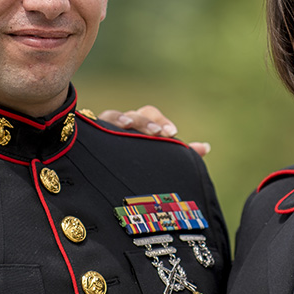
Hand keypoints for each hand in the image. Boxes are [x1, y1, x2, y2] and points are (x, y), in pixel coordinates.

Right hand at [96, 105, 210, 156]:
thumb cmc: (136, 165)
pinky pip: (89, 127)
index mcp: (139, 125)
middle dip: (146, 121)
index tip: (172, 133)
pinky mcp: (88, 138)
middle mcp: (121, 124)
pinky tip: (99, 132)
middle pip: (134, 114)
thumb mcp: (159, 159)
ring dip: (121, 119)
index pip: (150, 114)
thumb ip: (180, 153)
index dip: (161, 121)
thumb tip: (206, 147)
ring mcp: (102, 130)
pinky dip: (94, 124)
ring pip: (112, 116)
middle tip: (158, 133)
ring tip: (127, 127)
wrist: (105, 179)